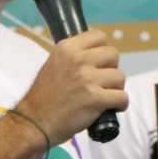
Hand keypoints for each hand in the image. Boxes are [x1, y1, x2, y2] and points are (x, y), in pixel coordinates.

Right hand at [16, 30, 127, 145]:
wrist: (35, 121)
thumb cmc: (45, 96)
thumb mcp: (54, 64)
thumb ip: (73, 56)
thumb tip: (96, 54)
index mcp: (67, 48)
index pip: (99, 36)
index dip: (102, 50)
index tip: (98, 64)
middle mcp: (77, 60)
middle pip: (113, 54)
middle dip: (111, 69)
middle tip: (102, 82)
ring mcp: (86, 79)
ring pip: (120, 77)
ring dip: (116, 88)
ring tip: (105, 96)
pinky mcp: (94, 99)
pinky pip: (122, 97)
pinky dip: (120, 104)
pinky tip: (112, 108)